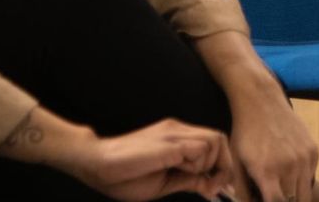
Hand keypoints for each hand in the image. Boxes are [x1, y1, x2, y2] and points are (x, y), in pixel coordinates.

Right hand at [59, 119, 235, 200]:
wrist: (96, 163)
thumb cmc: (123, 175)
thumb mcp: (164, 183)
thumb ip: (188, 180)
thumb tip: (210, 185)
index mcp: (176, 137)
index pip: (213, 143)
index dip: (221, 166)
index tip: (215, 188)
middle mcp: (178, 130)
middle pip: (219, 139)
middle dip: (223, 166)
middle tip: (210, 188)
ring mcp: (173, 133)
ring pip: (214, 141)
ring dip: (209, 165)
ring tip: (190, 179)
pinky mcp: (169, 142)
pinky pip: (199, 149)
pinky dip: (198, 165)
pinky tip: (181, 174)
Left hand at [196, 32, 318, 201]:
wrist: (261, 101)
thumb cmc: (244, 132)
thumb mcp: (236, 163)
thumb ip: (242, 191)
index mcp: (267, 172)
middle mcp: (290, 166)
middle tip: (270, 193)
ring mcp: (304, 158)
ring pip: (304, 193)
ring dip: (293, 195)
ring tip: (278, 186)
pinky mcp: (313, 150)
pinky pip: (310, 176)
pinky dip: (300, 180)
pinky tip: (287, 170)